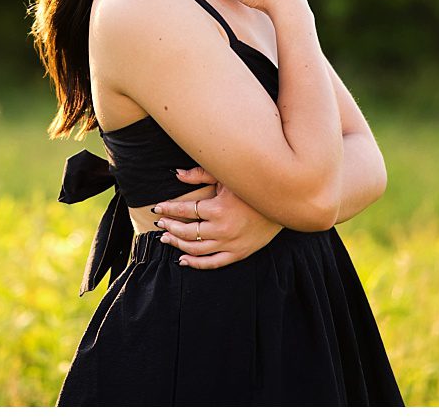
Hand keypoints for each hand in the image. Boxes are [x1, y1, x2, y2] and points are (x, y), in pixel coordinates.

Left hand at [149, 167, 283, 268]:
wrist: (281, 205)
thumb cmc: (250, 188)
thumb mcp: (226, 177)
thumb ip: (200, 174)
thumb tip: (176, 173)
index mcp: (218, 209)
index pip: (185, 210)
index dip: (168, 209)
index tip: (158, 208)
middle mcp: (222, 229)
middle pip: (187, 232)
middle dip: (170, 227)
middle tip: (160, 223)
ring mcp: (230, 244)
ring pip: (196, 249)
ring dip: (177, 244)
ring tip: (165, 238)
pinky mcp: (239, 254)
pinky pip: (213, 263)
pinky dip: (196, 264)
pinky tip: (182, 260)